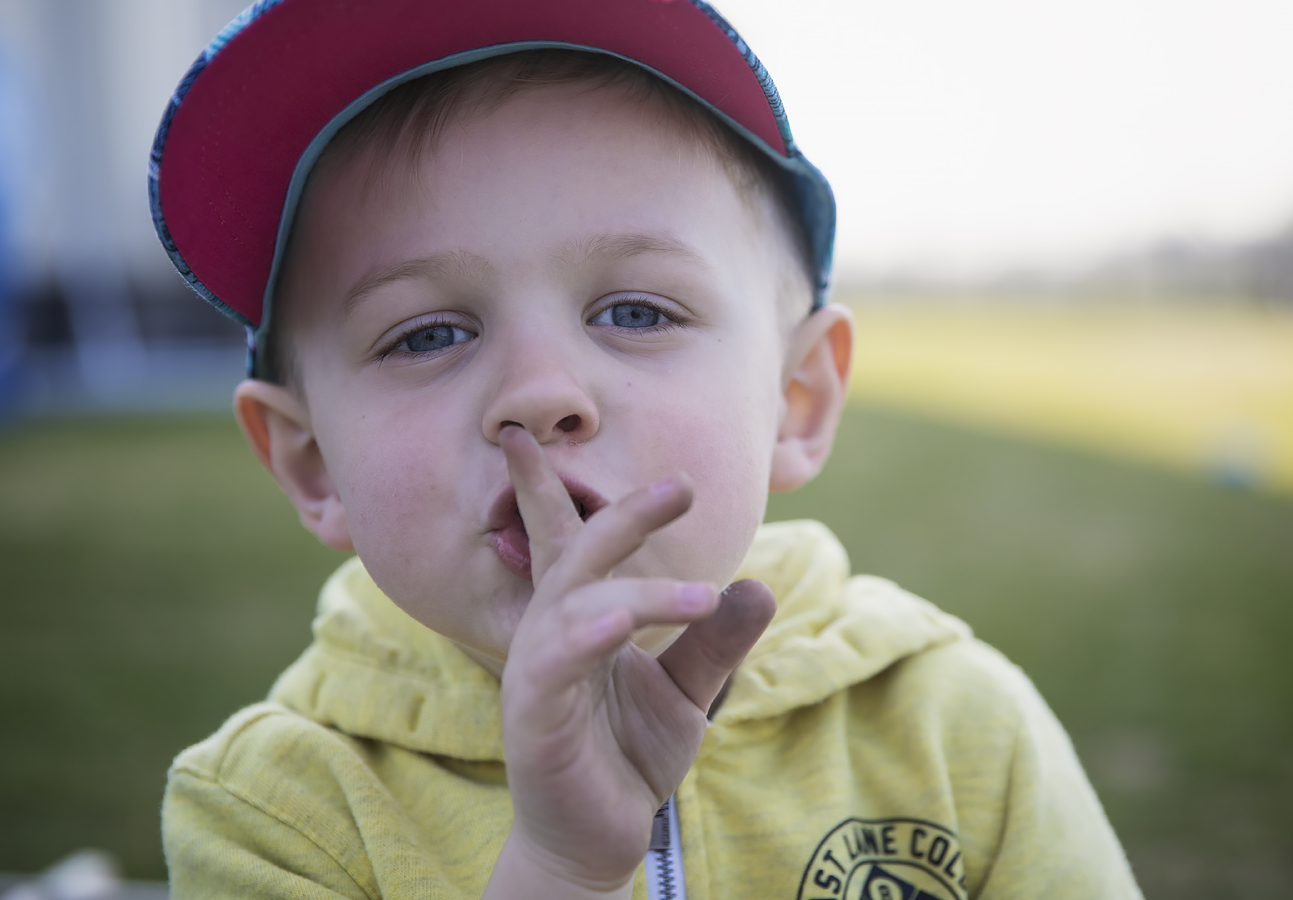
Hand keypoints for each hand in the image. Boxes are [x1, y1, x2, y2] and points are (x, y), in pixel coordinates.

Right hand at [483, 426, 775, 898]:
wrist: (598, 839)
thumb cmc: (627, 756)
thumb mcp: (687, 692)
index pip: (573, 539)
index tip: (608, 452)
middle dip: (623, 515)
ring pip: (577, 606)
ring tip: (701, 595)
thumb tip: (759, 586)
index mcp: (581, 617)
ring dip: (638, 594)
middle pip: (578, 554)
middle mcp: (552, 632)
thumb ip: (716, 640)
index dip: (575, 491)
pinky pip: (554, 665)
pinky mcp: (533, 716)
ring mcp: (538, 672)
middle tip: (680, 486)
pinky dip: (584, 637)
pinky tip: (616, 625)